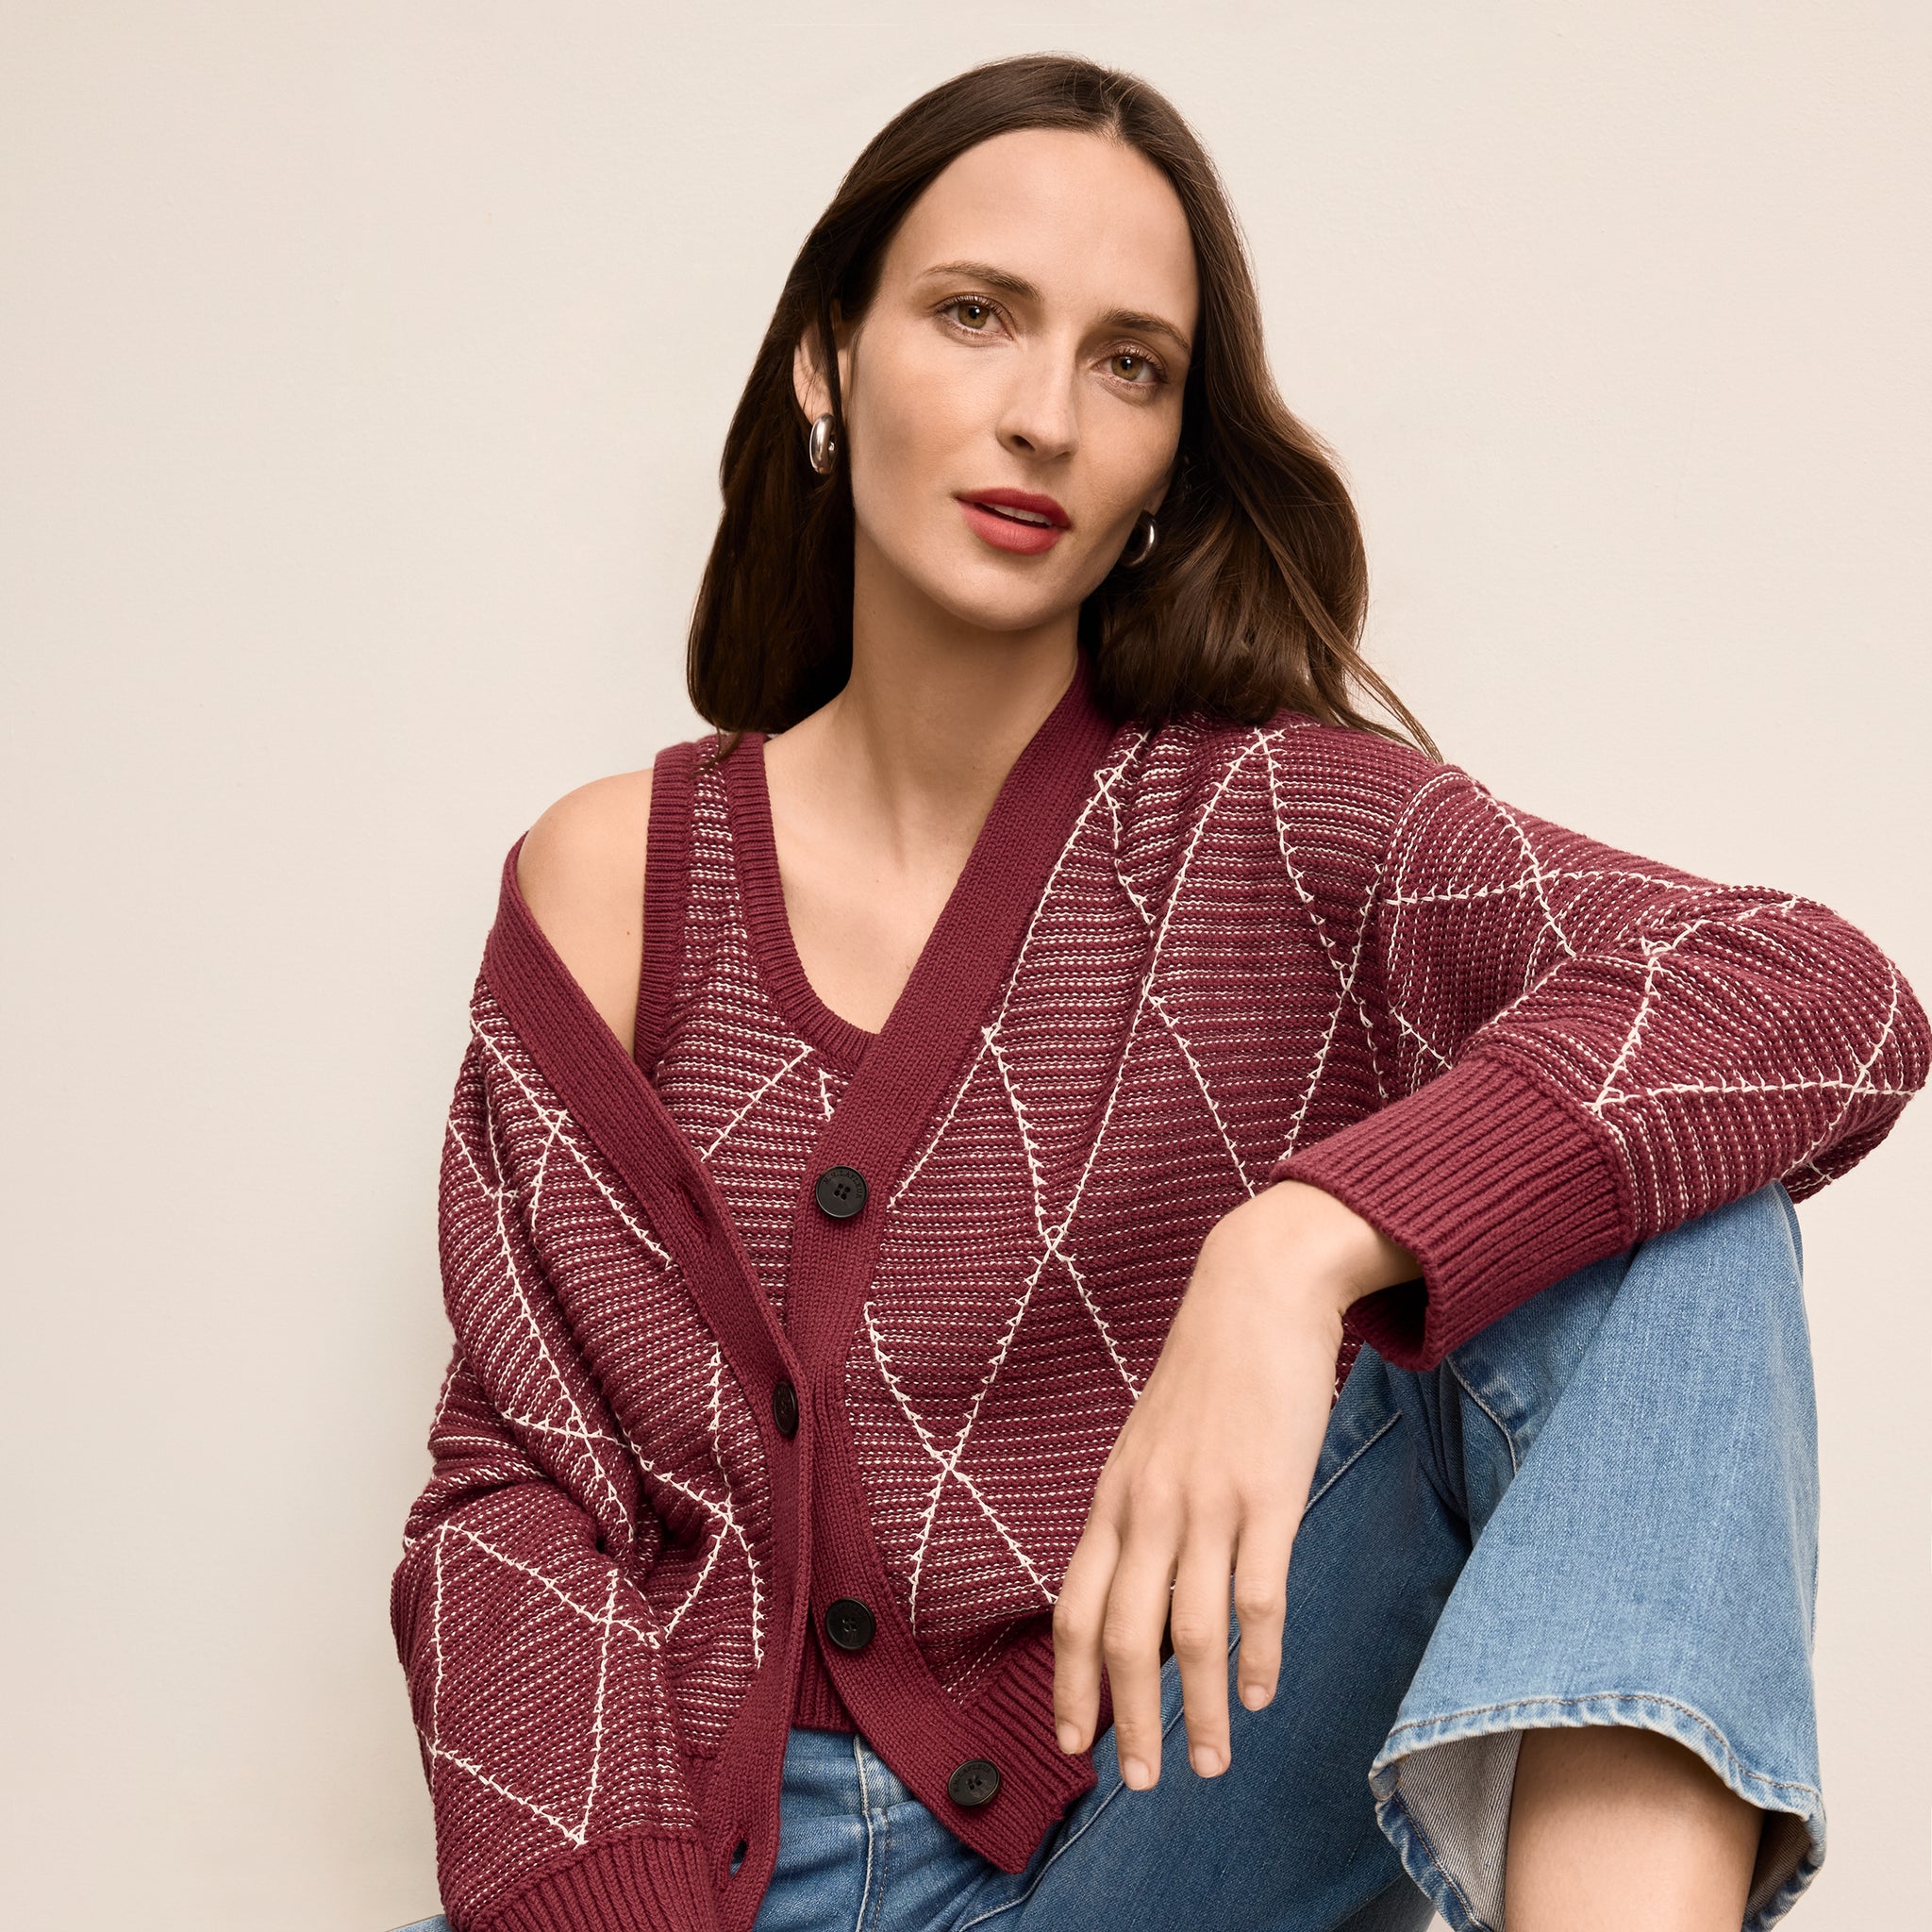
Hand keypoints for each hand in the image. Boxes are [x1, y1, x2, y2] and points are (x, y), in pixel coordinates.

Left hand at [1050, 1181, 1418, 1787]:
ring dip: (1194, 1711)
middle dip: (1124, 1721)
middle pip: (1121, 1637)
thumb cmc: (1207, 1377)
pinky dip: (1256, 1656)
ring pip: (1188, 1633)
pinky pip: (1257, 1595)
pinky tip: (1257, 1694)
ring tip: (1208, 1763)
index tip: (1072, 1745)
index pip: (1074, 1610)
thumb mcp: (1151, 1446)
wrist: (1256, 1293)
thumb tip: (1140, 1603)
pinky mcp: (1268, 1494)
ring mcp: (1208, 1502)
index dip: (1069, 1685)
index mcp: (1114, 1497)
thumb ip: (1140, 1517)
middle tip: (1137, 1782)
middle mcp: (1149, 1506)